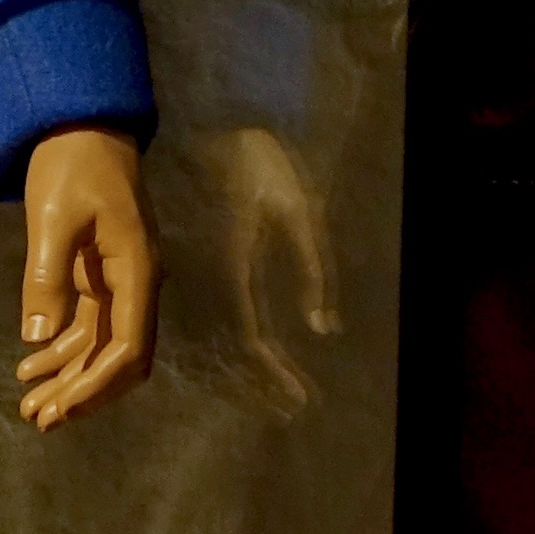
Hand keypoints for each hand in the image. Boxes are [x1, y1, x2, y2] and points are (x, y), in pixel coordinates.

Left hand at [15, 124, 158, 429]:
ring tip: (28, 404)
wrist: (83, 125)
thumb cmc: (72, 164)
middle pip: (119, 357)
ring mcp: (120, 282)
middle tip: (38, 419)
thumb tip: (39, 336)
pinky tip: (29, 366)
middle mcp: (136, 284)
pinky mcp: (101, 277)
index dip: (95, 385)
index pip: (126, 347)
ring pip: (100, 347)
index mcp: (136, 271)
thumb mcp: (53, 217)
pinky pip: (87, 326)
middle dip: (82, 392)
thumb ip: (47, 276)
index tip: (60, 408)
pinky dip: (62, 350)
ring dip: (68, 377)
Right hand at [198, 124, 338, 413]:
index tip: (301, 399)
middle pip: (237, 348)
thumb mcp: (302, 212)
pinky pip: (229, 311)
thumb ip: (314, 271)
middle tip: (294, 406)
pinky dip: (247, 339)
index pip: (254, 340)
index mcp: (235, 270)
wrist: (221, 126)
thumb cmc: (265, 164)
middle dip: (265, 382)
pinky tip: (261, 350)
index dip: (276, 375)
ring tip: (279, 391)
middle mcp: (216, 279)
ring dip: (253, 366)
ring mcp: (211, 272)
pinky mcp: (217, 263)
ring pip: (227, 334)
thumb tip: (323, 327)